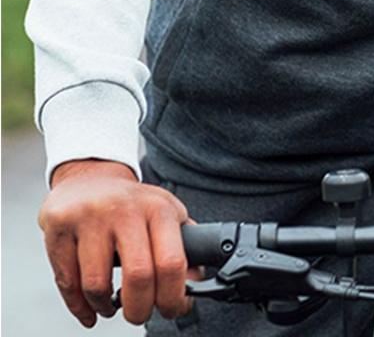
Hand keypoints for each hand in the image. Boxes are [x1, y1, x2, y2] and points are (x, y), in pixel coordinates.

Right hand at [38, 158, 194, 327]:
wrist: (90, 177)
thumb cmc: (132, 204)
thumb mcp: (165, 214)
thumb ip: (184, 246)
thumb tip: (196, 282)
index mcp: (158, 208)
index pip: (172, 261)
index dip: (173, 296)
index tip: (171, 309)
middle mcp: (125, 210)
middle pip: (137, 276)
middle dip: (140, 309)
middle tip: (139, 315)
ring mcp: (90, 218)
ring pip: (96, 284)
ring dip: (105, 307)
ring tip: (111, 306)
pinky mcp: (59, 228)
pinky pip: (66, 282)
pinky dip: (79, 306)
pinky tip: (89, 308)